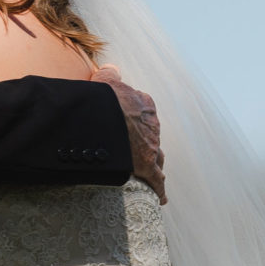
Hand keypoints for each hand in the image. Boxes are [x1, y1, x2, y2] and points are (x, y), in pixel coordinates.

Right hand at [92, 65, 164, 203]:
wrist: (104, 117)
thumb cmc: (103, 99)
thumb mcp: (105, 82)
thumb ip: (109, 74)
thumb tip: (110, 67)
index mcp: (143, 105)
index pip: (144, 112)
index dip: (135, 120)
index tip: (128, 126)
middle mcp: (151, 125)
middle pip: (151, 136)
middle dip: (144, 143)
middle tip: (135, 151)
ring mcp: (151, 146)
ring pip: (156, 157)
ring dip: (153, 164)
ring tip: (149, 172)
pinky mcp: (146, 166)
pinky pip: (156, 180)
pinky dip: (159, 188)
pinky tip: (161, 197)